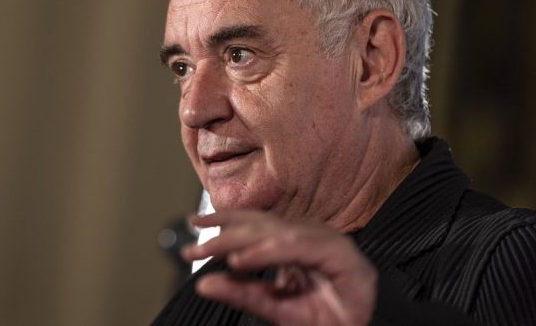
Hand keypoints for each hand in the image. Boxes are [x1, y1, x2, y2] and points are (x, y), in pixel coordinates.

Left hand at [182, 211, 376, 325]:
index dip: (224, 220)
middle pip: (262, 225)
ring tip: (214, 251)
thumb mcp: (275, 308)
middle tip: (193, 248)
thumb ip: (243, 293)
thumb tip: (204, 283)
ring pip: (278, 233)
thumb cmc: (327, 319)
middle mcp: (312, 237)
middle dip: (224, 233)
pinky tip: (244, 259)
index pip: (256, 223)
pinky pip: (299, 248)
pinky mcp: (342, 256)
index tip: (193, 223)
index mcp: (297, 243)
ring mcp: (329, 243)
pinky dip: (269, 252)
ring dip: (243, 241)